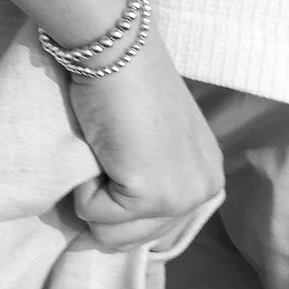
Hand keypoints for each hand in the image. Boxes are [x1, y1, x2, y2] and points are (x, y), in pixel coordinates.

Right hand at [64, 35, 222, 258]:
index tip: (114, 161)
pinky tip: (100, 145)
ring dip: (92, 197)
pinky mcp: (153, 196)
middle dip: (104, 205)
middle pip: (134, 239)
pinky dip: (82, 185)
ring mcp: (183, 196)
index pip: (155, 228)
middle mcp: (205, 190)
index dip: (120, 205)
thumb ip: (147, 178)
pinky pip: (94, 215)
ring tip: (105, 150)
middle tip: (106, 154)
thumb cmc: (125, 81)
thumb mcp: (149, 140)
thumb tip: (109, 231)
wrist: (117, 48)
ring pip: (112, 236)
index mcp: (207, 175)